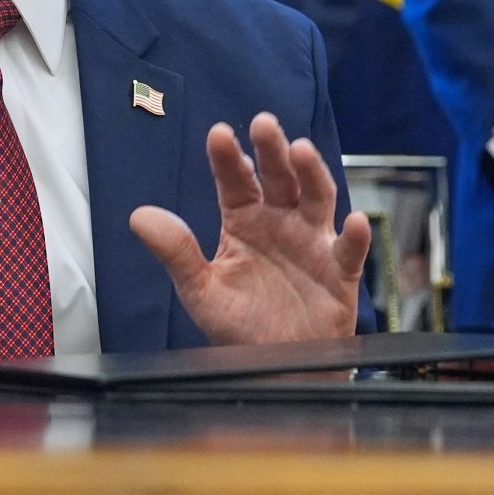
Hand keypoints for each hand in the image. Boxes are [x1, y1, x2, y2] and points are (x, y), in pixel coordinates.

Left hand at [129, 113, 370, 344]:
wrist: (276, 370)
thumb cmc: (240, 327)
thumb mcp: (200, 291)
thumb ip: (175, 252)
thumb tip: (139, 216)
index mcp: (244, 220)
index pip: (235, 180)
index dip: (228, 157)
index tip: (219, 135)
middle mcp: (280, 222)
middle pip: (279, 177)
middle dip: (272, 149)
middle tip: (263, 124)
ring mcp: (312, 242)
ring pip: (317, 198)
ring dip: (312, 173)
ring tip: (300, 151)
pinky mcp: (339, 271)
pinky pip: (349, 250)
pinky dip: (355, 235)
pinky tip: (355, 221)